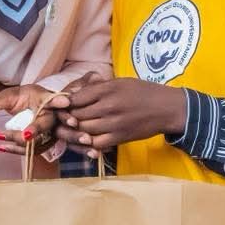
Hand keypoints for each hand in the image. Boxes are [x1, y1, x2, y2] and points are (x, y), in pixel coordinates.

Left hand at [0, 83, 62, 155]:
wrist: (33, 105)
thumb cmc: (25, 98)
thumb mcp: (9, 96)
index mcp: (46, 98)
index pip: (53, 100)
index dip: (58, 103)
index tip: (64, 103)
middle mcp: (52, 115)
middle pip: (46, 125)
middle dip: (35, 131)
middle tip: (24, 135)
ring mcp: (51, 131)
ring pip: (38, 140)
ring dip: (19, 141)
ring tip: (1, 136)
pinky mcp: (45, 143)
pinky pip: (33, 150)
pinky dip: (17, 149)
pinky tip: (2, 147)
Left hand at [51, 77, 186, 157]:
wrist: (167, 109)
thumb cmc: (143, 92)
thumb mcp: (121, 82)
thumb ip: (98, 86)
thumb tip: (75, 91)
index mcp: (109, 89)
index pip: (78, 97)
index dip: (65, 102)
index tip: (58, 104)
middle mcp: (109, 106)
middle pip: (78, 114)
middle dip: (66, 117)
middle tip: (59, 118)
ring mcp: (114, 124)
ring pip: (84, 129)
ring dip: (73, 130)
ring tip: (66, 128)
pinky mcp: (120, 137)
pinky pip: (96, 143)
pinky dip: (87, 142)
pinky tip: (83, 139)